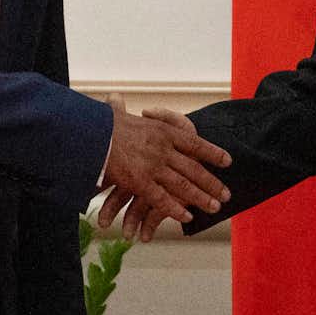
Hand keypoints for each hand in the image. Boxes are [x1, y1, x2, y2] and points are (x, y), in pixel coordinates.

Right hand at [98, 98, 230, 230]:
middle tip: (227, 194)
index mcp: (163, 130)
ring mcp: (153, 165)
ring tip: (215, 208)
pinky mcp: (140, 181)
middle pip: (194, 167)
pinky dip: (175, 209)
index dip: (212, 153)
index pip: (194, 143)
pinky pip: (162, 198)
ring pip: (183, 185)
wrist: (88, 132)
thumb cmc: (100, 122)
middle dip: (212, 182)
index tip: (227, 161)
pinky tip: (187, 216)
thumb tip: (114, 97)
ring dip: (201, 197)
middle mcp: (163, 148)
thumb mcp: (115, 113)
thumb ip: (120, 109)